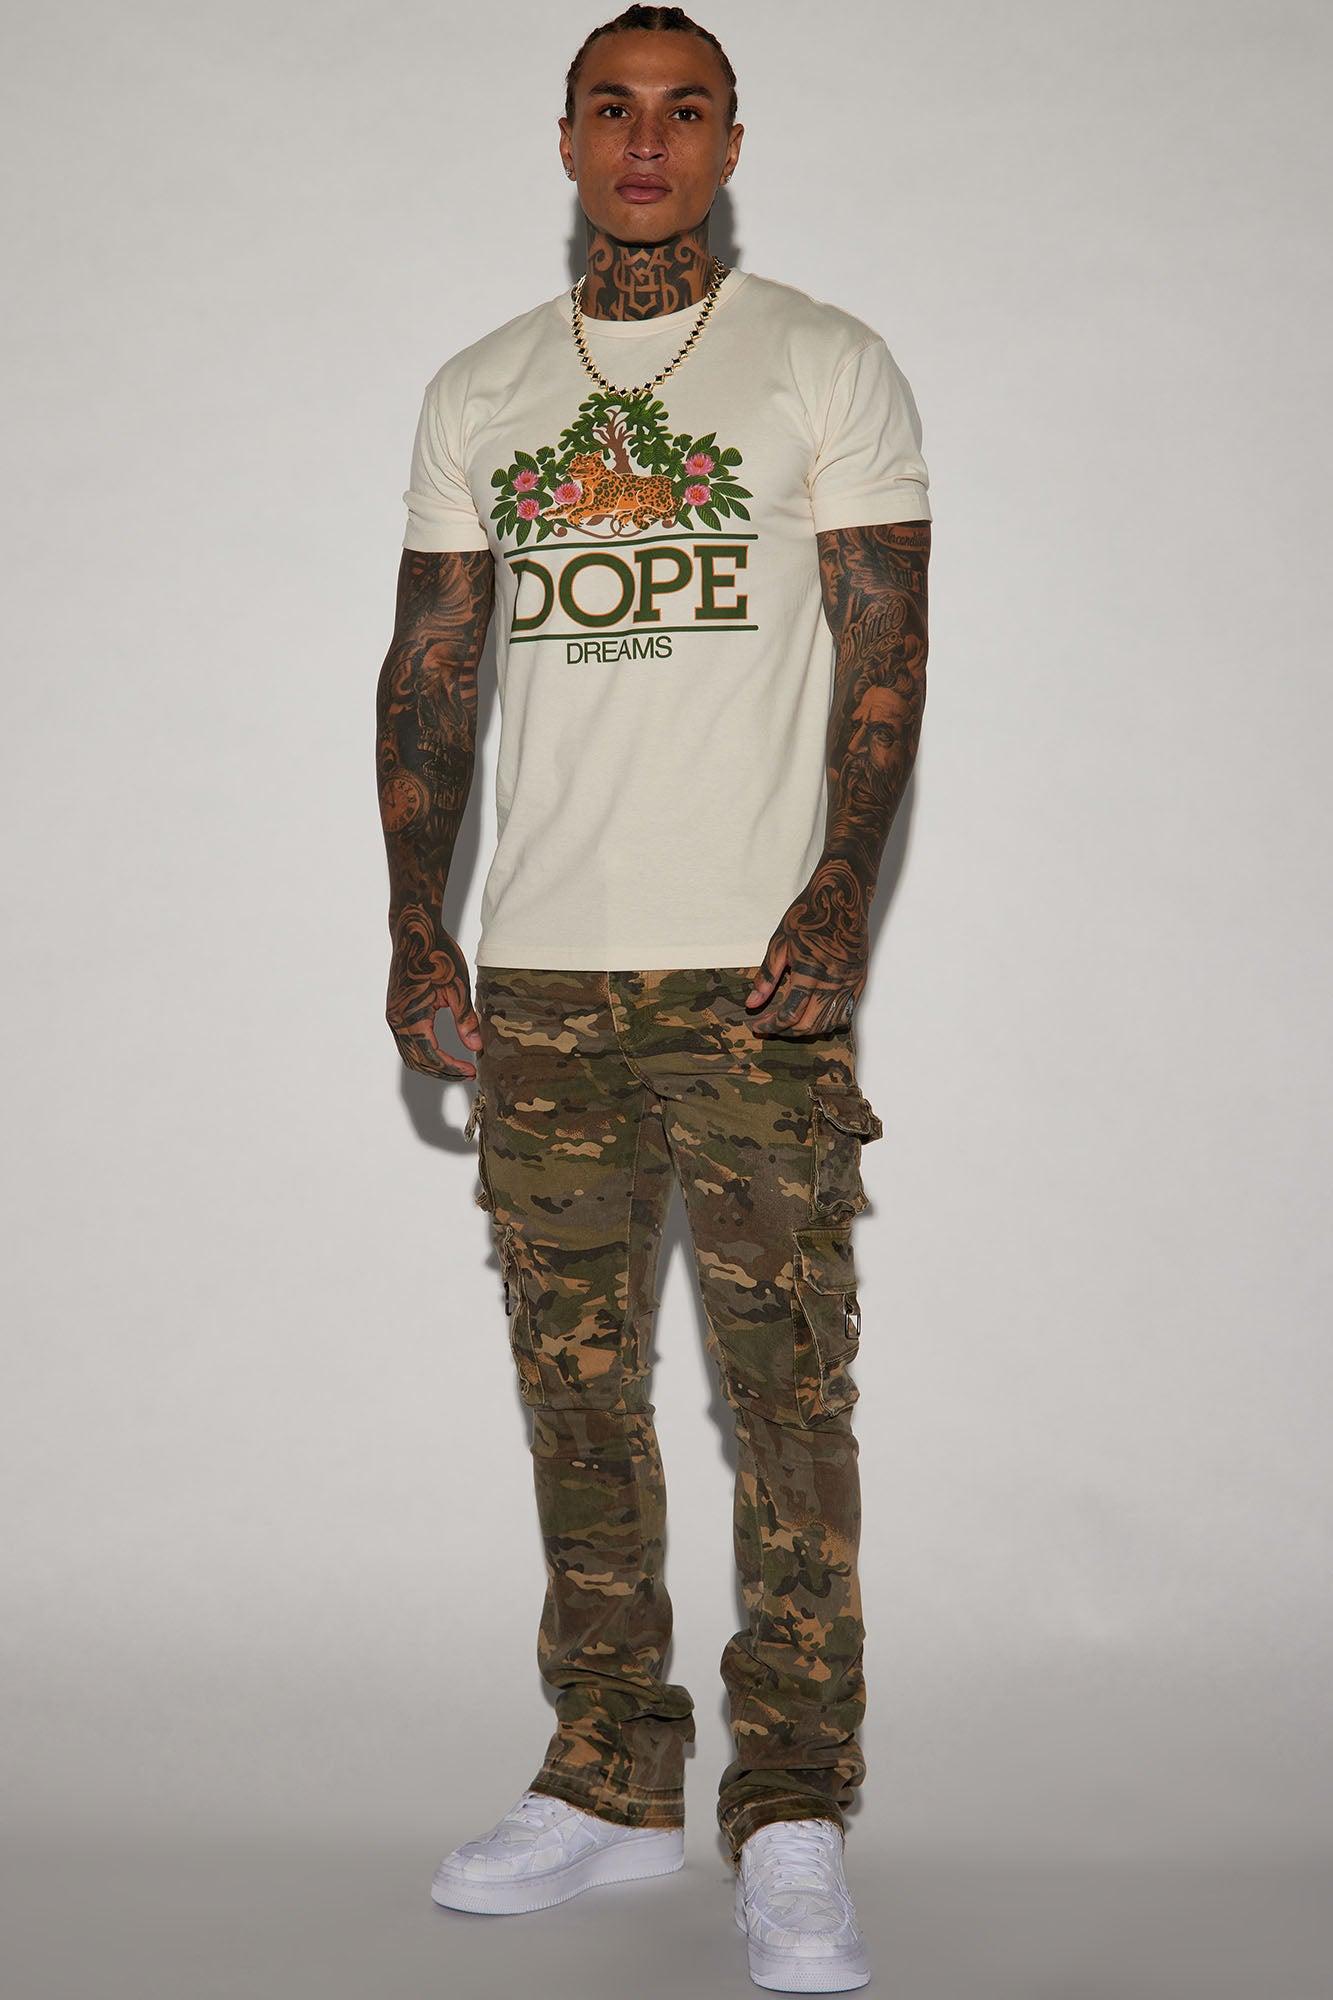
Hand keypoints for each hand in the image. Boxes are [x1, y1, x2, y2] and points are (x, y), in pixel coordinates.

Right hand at [385, 906, 482, 1078]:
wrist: (415, 931)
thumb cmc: (437, 955)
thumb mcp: (457, 988)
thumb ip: (466, 1020)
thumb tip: (477, 1048)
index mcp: (410, 1017)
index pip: (431, 1056)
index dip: (452, 1068)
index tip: (472, 1071)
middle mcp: (396, 1020)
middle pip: (417, 1061)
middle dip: (443, 1071)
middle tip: (468, 1073)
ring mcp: (393, 1015)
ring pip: (410, 1054)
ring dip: (433, 1063)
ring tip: (458, 1065)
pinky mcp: (395, 1009)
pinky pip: (408, 1041)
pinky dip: (425, 1050)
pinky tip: (444, 1049)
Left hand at [744, 893, 867, 1037]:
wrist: (842, 898)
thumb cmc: (810, 915)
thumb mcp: (780, 942)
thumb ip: (767, 976)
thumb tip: (752, 1002)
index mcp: (810, 971)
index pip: (790, 1013)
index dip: (771, 1024)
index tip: (757, 1025)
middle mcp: (833, 981)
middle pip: (809, 1024)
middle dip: (786, 1031)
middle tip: (770, 1025)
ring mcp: (849, 982)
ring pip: (828, 1023)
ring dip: (807, 1029)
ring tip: (789, 1024)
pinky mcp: (859, 980)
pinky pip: (845, 1013)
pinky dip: (828, 1022)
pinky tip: (813, 1016)